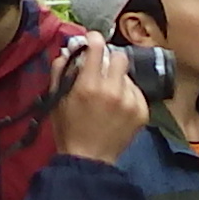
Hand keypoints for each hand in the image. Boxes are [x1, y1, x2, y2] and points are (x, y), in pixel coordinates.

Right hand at [50, 37, 147, 163]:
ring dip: (118, 79)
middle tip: (102, 69)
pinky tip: (117, 106)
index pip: (98, 47)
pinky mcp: (142, 112)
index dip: (94, 39)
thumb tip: (69, 51)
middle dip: (110, 60)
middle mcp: (113, 90)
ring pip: (128, 75)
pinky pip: (136, 92)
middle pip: (120, 57)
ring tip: (108, 94)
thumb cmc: (68, 129)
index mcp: (89, 85)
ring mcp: (130, 102)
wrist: (89, 159)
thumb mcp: (56, 99)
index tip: (92, 41)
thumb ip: (61, 70)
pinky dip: (127, 94)